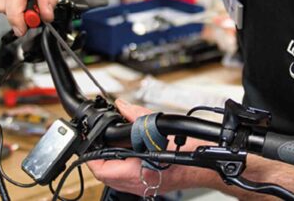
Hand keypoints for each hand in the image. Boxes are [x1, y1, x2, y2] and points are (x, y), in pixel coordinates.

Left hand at [86, 99, 200, 195]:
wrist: (202, 166)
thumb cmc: (186, 153)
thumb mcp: (158, 128)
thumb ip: (136, 116)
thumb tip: (122, 106)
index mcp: (136, 172)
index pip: (101, 170)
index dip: (91, 156)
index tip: (91, 144)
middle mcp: (136, 184)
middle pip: (105, 175)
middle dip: (99, 159)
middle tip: (99, 144)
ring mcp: (140, 188)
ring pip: (114, 179)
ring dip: (110, 163)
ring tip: (111, 147)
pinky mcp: (146, 186)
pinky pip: (126, 179)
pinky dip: (122, 166)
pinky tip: (127, 154)